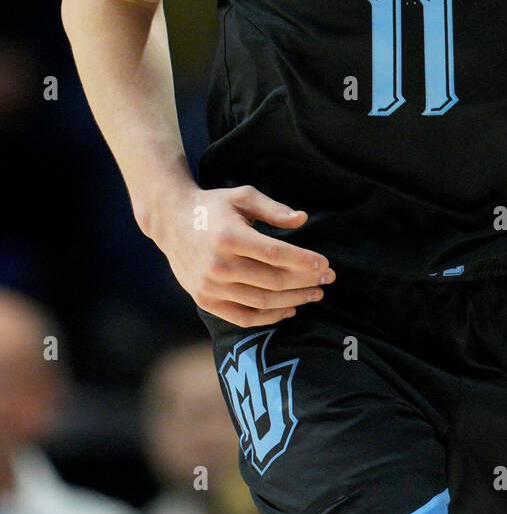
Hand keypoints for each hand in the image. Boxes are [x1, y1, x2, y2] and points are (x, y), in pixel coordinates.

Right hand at [147, 182, 334, 326]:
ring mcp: (210, 287)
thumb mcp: (243, 196)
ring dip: (294, 301)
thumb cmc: (213, 207)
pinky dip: (269, 317)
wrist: (171, 223)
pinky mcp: (205, 301)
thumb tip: (302, 219)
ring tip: (315, 294)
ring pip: (262, 302)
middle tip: (328, 279)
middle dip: (306, 281)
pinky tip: (289, 310)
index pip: (276, 255)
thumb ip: (273, 209)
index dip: (304, 262)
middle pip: (273, 280)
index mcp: (229, 237)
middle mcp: (218, 265)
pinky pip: (243, 317)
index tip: (325, 264)